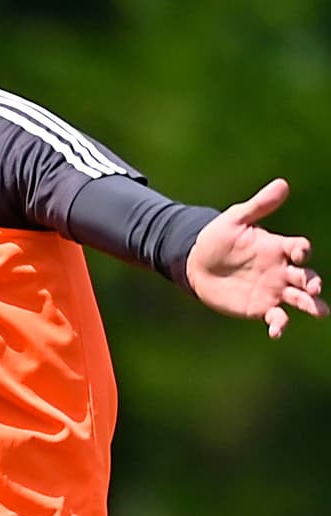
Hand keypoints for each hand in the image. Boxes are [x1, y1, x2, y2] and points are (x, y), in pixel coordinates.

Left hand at [185, 179, 326, 338]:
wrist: (197, 263)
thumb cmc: (218, 237)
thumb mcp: (235, 219)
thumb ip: (258, 206)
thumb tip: (282, 184)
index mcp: (277, 247)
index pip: (298, 248)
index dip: (301, 250)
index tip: (298, 252)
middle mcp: (280, 270)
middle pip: (305, 277)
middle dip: (312, 282)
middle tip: (314, 288)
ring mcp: (272, 290)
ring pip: (298, 298)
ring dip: (310, 304)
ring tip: (321, 311)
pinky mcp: (260, 308)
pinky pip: (275, 317)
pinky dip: (279, 324)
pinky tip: (277, 331)